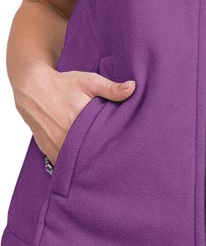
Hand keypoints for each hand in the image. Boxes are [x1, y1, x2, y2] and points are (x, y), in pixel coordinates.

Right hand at [14, 64, 135, 164]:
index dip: (113, 147)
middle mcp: (66, 138)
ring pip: (77, 163)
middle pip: (90, 156)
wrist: (32, 89)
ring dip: (87, 161)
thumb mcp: (89, 81)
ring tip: (100, 159)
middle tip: (115, 158)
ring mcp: (56, 147)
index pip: (103, 143)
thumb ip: (111, 88)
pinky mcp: (49, 151)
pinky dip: (74, 162)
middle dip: (102, 157)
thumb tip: (133, 88)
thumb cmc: (63, 84)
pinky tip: (83, 158)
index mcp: (80, 122)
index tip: (124, 148)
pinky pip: (65, 163)